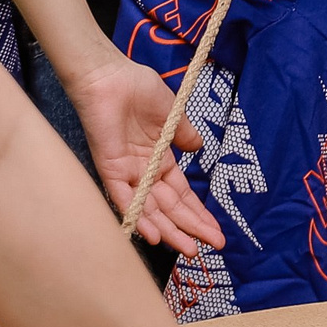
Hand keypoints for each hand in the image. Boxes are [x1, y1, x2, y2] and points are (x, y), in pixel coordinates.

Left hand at [58, 51, 226, 254]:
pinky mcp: (110, 169)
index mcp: (160, 159)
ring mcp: (127, 173)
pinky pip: (125, 198)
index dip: (199, 213)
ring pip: (150, 210)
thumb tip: (200, 148)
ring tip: (189, 249)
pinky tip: (155, 235)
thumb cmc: (138, 88)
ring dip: (170, 230)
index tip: (216, 231)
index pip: (182, 195)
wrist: (109, 77)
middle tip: (210, 248)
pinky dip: (139, 216)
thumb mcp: (172, 112)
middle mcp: (144, 172)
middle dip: (191, 228)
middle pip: (170, 208)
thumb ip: (184, 133)